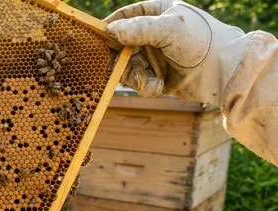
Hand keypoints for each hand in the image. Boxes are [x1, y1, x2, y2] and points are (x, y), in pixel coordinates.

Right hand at [105, 0, 247, 104]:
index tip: (98, 41)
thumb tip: (109, 31)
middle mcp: (151, 33)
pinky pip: (138, 81)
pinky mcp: (155, 75)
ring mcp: (153, 55)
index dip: (109, 28)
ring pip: (126, 67)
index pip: (124, 16)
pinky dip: (145, 86)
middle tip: (120, 70)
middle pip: (119, 46)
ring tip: (149, 82)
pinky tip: (158, 86)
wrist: (224, 72)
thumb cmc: (202, 42)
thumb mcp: (169, 30)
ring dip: (134, 77)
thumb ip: (138, 29)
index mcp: (156, 12)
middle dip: (121, 61)